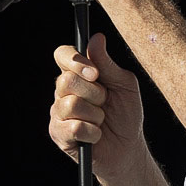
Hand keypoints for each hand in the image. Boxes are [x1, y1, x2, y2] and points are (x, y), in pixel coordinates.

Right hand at [49, 32, 147, 179]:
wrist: (128, 147)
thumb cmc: (126, 113)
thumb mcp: (124, 84)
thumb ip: (108, 64)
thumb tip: (96, 37)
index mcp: (79, 74)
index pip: (63, 55)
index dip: (75, 60)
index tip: (95, 73)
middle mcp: (64, 90)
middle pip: (66, 80)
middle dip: (94, 93)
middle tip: (105, 102)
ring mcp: (58, 112)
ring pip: (70, 105)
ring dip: (95, 114)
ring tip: (101, 120)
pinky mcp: (58, 134)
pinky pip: (74, 128)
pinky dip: (93, 132)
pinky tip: (96, 135)